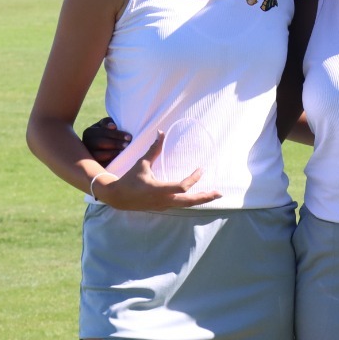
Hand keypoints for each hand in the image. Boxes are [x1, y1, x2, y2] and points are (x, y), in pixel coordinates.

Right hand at [80, 116, 130, 165]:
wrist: (103, 149)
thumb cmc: (107, 134)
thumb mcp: (106, 126)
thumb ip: (108, 123)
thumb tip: (113, 127)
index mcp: (89, 132)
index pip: (103, 131)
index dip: (116, 134)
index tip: (129, 137)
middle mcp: (86, 144)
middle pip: (99, 142)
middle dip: (115, 143)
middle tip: (127, 144)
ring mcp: (88, 155)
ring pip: (98, 155)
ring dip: (112, 153)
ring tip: (123, 152)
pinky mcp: (93, 165)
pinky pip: (100, 165)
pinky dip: (110, 162)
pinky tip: (118, 160)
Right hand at [89, 131, 220, 210]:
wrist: (118, 197)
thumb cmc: (130, 179)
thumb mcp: (142, 164)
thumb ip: (153, 150)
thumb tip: (161, 133)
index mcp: (159, 189)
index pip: (182, 186)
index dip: (194, 178)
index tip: (201, 169)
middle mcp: (164, 200)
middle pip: (190, 202)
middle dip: (205, 197)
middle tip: (220, 192)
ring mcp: (164, 205)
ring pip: (187, 205)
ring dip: (201, 200)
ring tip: (213, 195)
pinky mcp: (163, 206)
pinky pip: (181, 204)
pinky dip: (191, 200)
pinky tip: (199, 195)